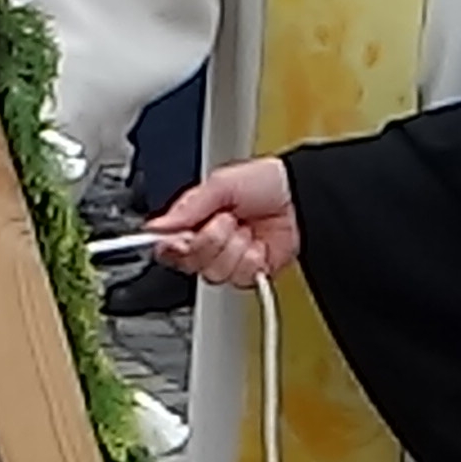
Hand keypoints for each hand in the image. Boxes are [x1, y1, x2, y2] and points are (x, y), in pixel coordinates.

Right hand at [150, 157, 298, 286]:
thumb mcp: (220, 184)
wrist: (304, 197)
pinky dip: (251, 259)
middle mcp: (209, 243)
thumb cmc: (266, 183)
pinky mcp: (249, 274)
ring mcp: (229, 260)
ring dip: (234, 247)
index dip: (173, 244)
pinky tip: (257, 245)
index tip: (182, 236)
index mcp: (195, 220)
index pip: (167, 245)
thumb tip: (156, 226)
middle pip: (190, 262)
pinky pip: (238, 278)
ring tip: (246, 229)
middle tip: (226, 220)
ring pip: (214, 272)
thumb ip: (186, 207)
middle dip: (211, 239)